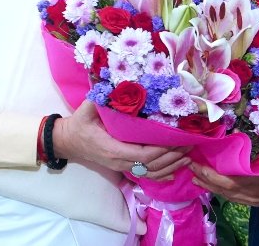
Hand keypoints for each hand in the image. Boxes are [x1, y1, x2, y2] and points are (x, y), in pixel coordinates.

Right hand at [53, 101, 190, 180]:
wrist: (68, 141)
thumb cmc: (79, 124)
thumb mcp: (88, 108)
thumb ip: (102, 97)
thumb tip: (118, 83)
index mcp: (112, 148)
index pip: (143, 153)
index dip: (162, 149)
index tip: (177, 138)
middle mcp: (119, 161)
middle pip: (151, 165)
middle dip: (172, 155)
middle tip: (190, 143)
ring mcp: (121, 167)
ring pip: (151, 172)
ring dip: (171, 165)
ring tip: (188, 154)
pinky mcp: (123, 167)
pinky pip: (145, 175)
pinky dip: (162, 174)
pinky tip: (176, 170)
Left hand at [189, 159, 258, 206]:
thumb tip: (248, 126)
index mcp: (258, 180)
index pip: (228, 179)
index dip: (211, 172)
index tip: (198, 160)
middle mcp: (254, 193)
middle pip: (223, 189)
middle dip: (205, 178)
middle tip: (190, 165)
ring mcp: (255, 200)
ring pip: (227, 195)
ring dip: (210, 186)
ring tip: (195, 177)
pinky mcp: (256, 202)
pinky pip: (234, 198)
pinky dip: (221, 191)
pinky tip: (214, 185)